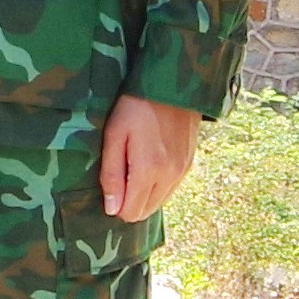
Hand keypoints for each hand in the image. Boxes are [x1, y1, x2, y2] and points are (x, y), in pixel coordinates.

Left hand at [96, 95, 204, 225]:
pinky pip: (170, 189)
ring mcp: (182, 171)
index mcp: (148, 170)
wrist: (172, 85)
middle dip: (129, 202)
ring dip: (144, 195)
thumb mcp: (114, 135)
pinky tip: (148, 163)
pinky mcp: (189, 164)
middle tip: (119, 175)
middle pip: (145, 211)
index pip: (131, 212)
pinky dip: (157, 185)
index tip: (109, 185)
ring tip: (133, 167)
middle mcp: (169, 177)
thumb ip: (112, 174)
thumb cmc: (135, 107)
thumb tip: (111, 209)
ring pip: (159, 202)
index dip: (115, 205)